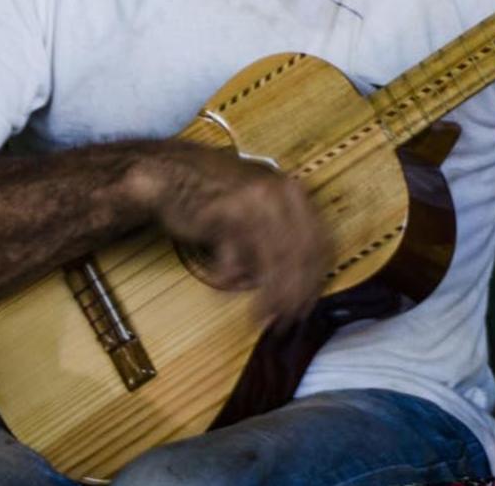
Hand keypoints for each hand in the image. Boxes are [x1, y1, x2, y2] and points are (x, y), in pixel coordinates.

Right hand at [138, 144, 332, 325]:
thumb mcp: (262, 210)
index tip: (308, 304)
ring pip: (272, 259)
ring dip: (268, 295)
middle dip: (294, 294)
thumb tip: (304, 286)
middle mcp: (278, 193)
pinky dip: (230, 278)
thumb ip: (285, 239)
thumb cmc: (220, 197)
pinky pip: (234, 257)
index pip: (320, 242)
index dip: (316, 279)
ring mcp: (252, 201)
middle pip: (300, 254)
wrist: (173, 173)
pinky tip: (223, 283)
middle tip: (285, 321)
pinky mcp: (222, 213)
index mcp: (295, 191)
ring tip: (259, 317)